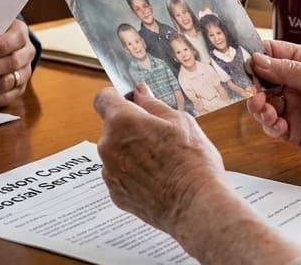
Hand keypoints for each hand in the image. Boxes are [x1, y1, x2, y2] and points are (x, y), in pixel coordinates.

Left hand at [92, 84, 226, 233]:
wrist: (196, 206)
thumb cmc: (192, 163)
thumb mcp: (180, 121)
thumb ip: (153, 104)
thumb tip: (140, 93)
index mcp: (122, 122)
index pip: (103, 98)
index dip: (117, 97)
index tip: (130, 101)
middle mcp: (108, 146)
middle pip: (112, 127)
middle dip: (130, 128)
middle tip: (159, 136)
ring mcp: (109, 172)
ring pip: (116, 152)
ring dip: (130, 152)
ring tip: (161, 162)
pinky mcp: (115, 194)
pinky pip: (120, 174)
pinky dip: (133, 174)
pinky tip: (156, 179)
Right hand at [246, 41, 300, 166]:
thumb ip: (289, 71)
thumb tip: (258, 60)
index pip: (271, 54)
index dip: (253, 56)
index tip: (239, 61)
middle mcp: (296, 83)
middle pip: (261, 81)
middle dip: (252, 86)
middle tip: (251, 92)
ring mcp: (294, 107)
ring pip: (262, 105)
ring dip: (258, 108)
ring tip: (265, 110)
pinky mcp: (294, 130)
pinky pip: (272, 126)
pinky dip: (269, 126)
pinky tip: (277, 125)